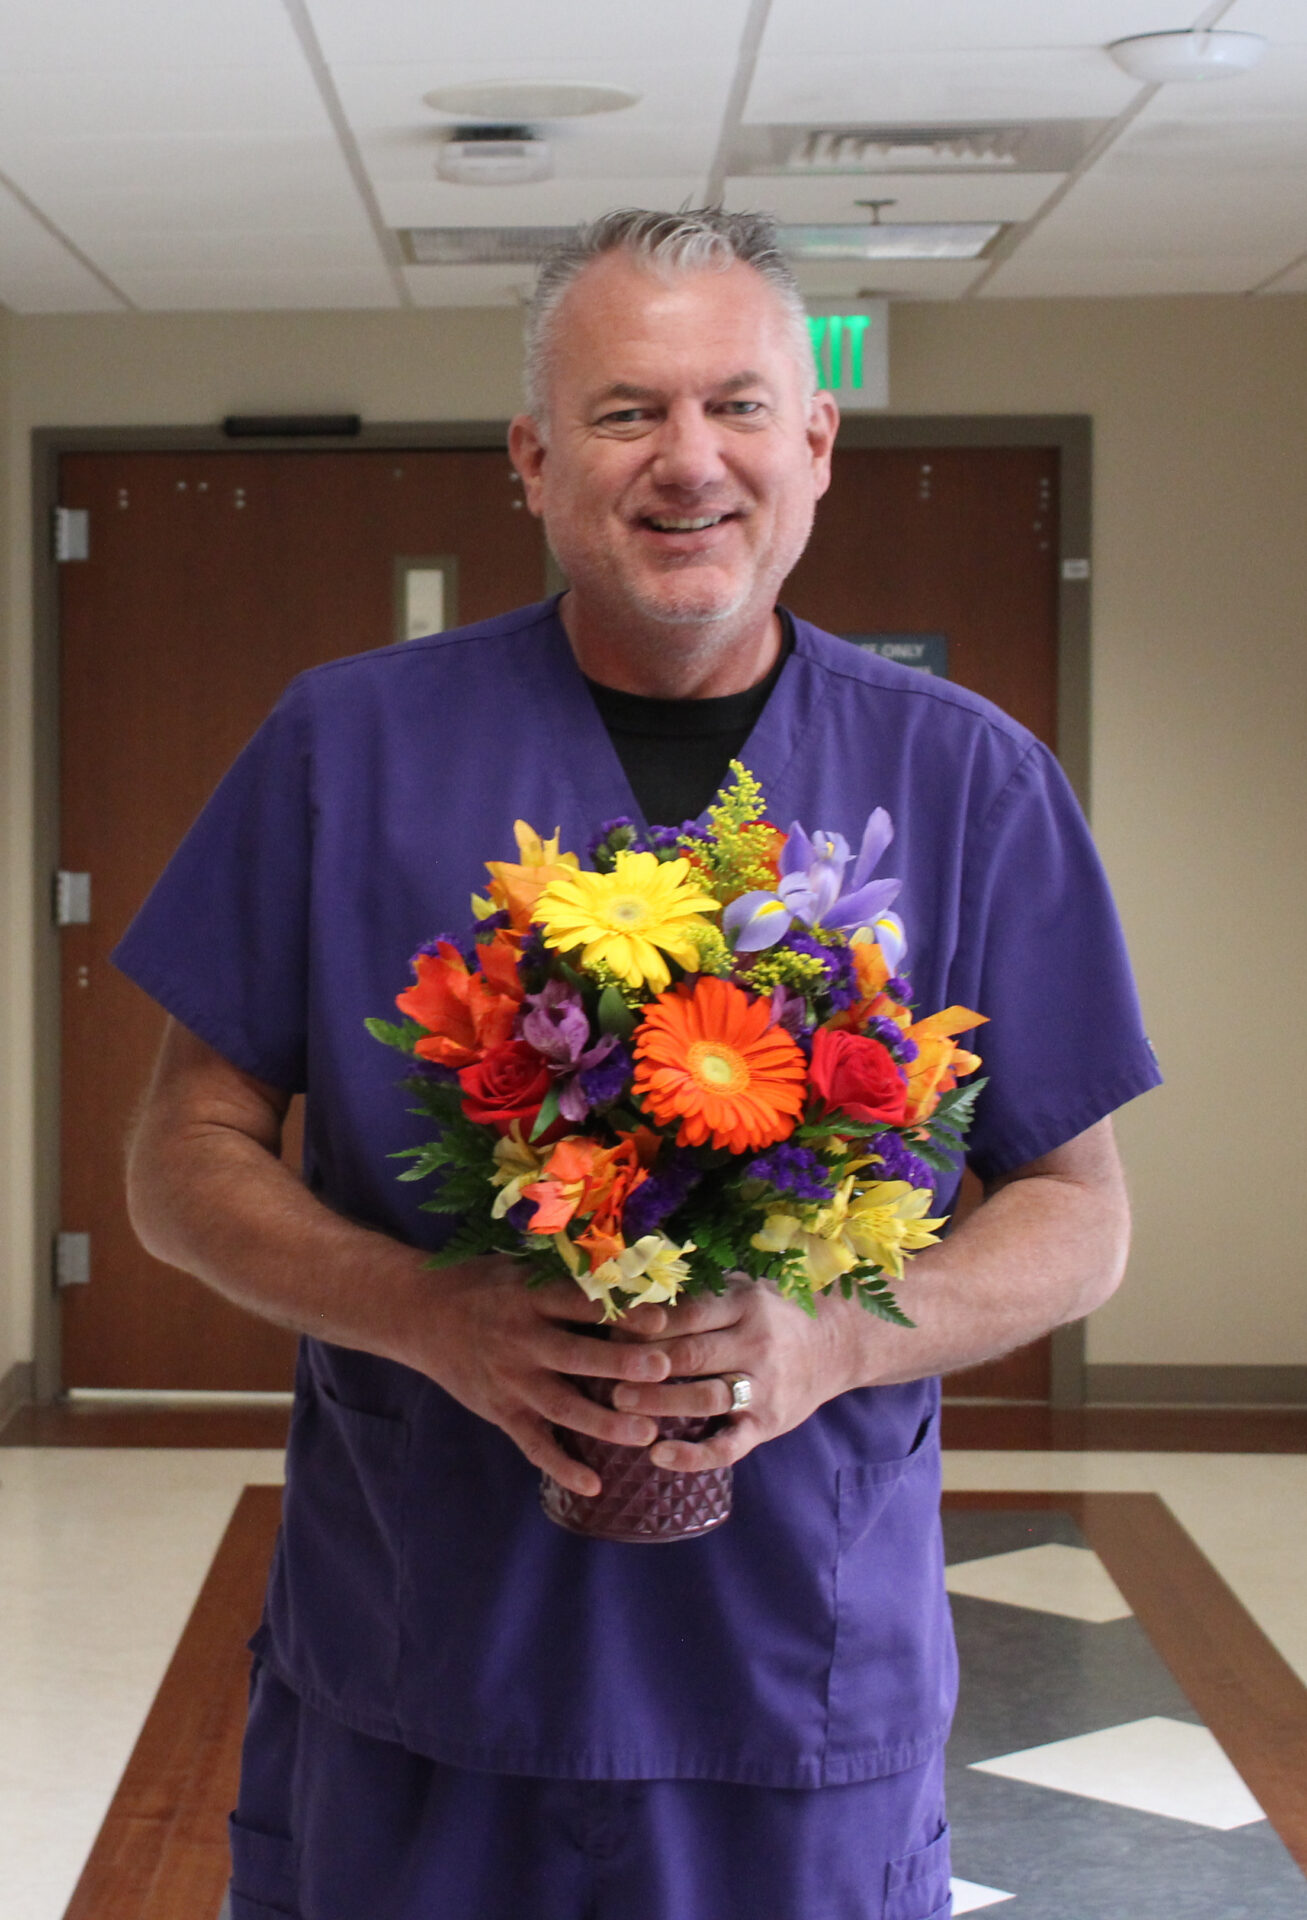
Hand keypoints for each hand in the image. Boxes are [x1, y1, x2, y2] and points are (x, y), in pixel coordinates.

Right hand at [408, 1254, 674, 1496]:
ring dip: (604, 1423)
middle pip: (575, 1356)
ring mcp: (509, 1380)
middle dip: (620, 1364)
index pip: (579, 1302)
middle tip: (664, 1370)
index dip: (620, 1310)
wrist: (420, 1314)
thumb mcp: (520, 1266)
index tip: (663, 1318)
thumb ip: (567, 1273)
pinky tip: (594, 1486)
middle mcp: (520, 1339)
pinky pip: (533, 1445)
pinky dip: (561, 1468)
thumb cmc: (483, 1284)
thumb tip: (632, 1267)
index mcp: (529, 1297)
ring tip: (647, 1433)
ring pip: (561, 1406)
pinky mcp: (499, 1411)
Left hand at [606, 1276, 863, 1473]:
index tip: (608, 1326)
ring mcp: (764, 1388)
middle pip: (692, 1355)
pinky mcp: (767, 1425)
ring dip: (659, 1403)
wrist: (836, 1345)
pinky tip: (659, 1456)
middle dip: (644, 1364)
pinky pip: (728, 1446)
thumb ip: (698, 1291)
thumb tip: (631, 1284)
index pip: (688, 1313)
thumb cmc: (771, 1314)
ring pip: (706, 1399)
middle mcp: (756, 1344)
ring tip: (617, 1404)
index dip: (646, 1321)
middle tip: (601, 1369)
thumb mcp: (742, 1289)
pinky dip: (693, 1455)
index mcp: (744, 1305)